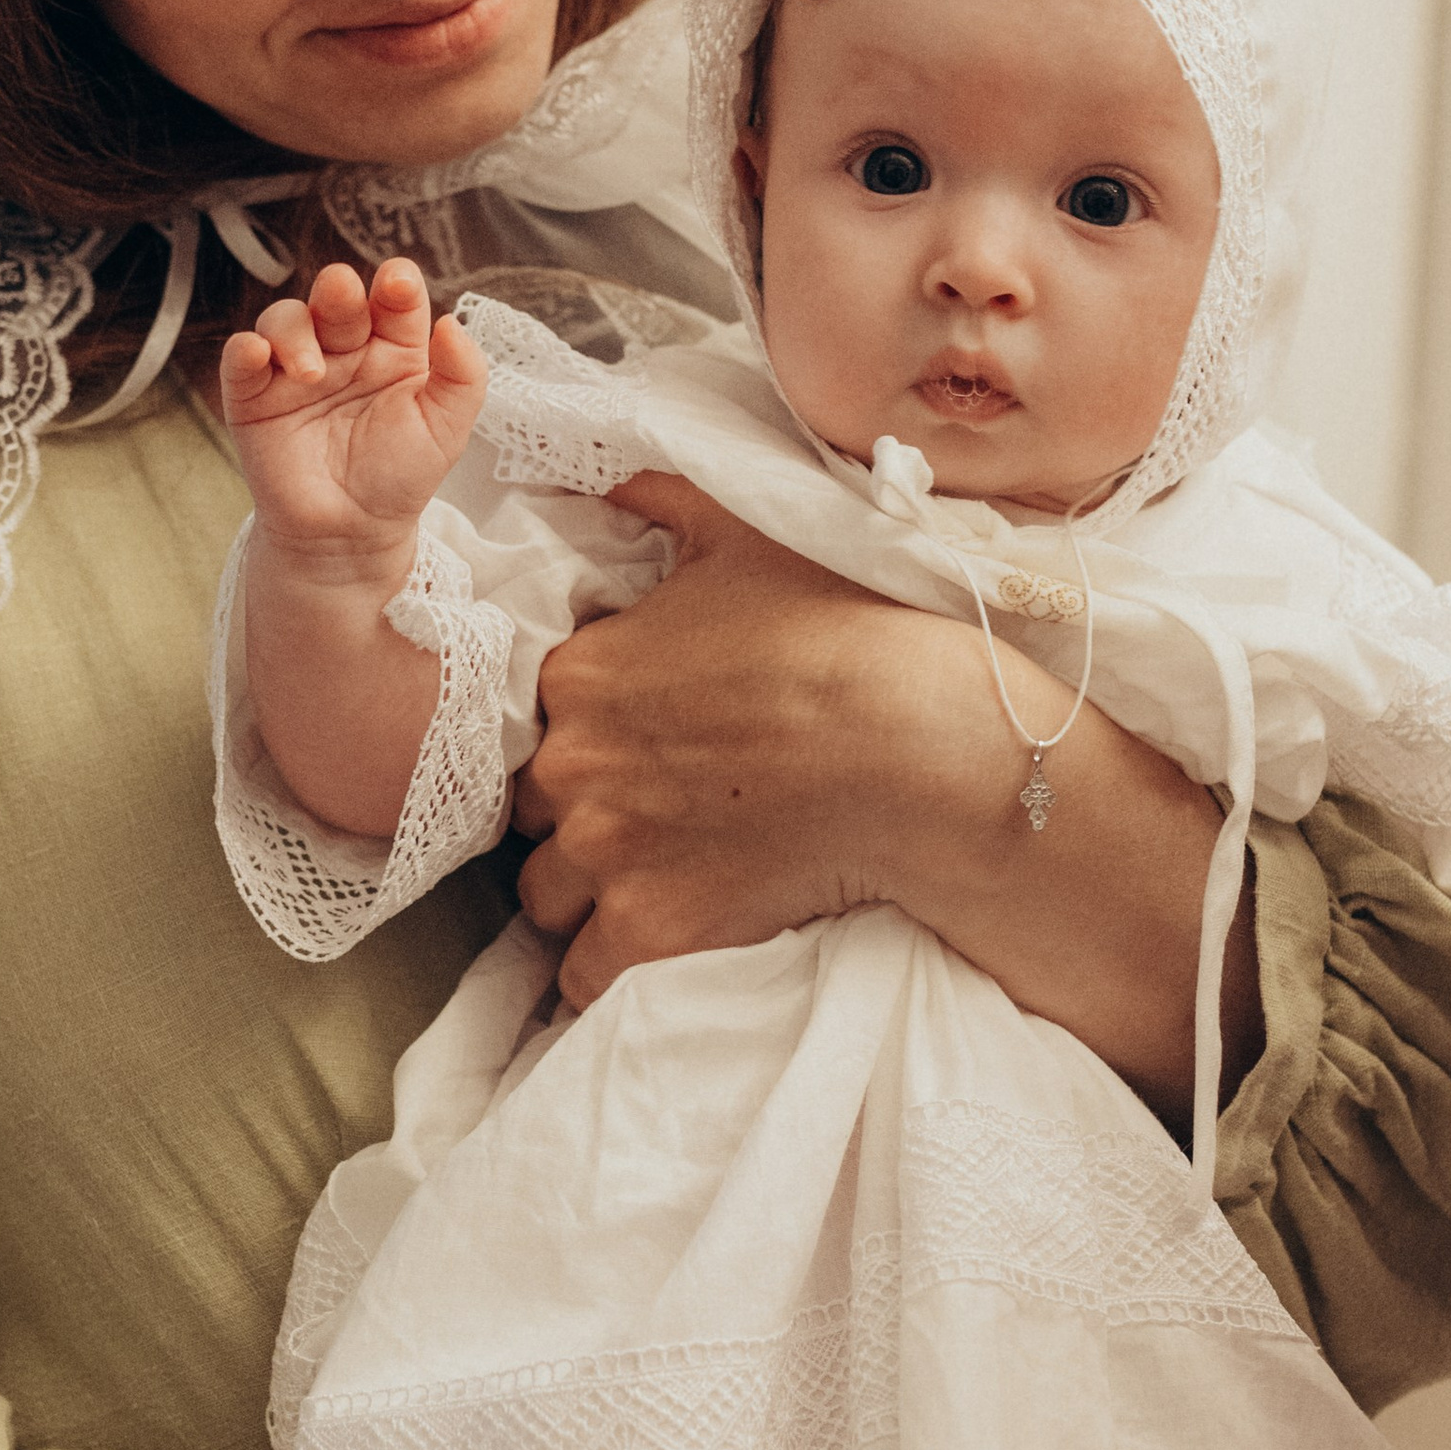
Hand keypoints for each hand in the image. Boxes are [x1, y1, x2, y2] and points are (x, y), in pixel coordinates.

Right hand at [219, 258, 484, 577]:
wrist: (350, 535)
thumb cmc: (401, 477)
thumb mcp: (447, 428)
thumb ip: (463, 375)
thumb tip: (453, 322)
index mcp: (394, 347)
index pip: (394, 298)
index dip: (396, 283)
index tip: (399, 284)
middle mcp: (344, 348)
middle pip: (336, 296)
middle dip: (338, 289)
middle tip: (342, 295)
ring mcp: (296, 369)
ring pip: (286, 319)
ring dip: (294, 330)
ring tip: (312, 373)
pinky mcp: (255, 397)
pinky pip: (241, 358)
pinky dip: (245, 349)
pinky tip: (258, 354)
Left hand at [514, 474, 901, 1004]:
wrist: (918, 746)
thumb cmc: (841, 633)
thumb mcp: (741, 534)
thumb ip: (653, 497)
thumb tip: (600, 475)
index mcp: (578, 676)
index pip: (533, 721)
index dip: (579, 734)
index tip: (632, 744)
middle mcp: (571, 767)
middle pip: (533, 812)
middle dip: (578, 814)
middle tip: (651, 813)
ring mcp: (606, 855)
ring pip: (548, 897)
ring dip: (587, 893)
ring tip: (657, 876)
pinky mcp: (651, 929)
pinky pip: (582, 974)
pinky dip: (608, 967)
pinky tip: (655, 941)